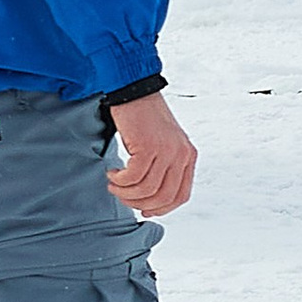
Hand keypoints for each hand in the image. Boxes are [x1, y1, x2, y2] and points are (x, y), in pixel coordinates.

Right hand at [107, 93, 197, 217]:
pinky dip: (119, 180)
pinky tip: (112, 172)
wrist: (134, 91)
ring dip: (125, 192)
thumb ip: (164, 168)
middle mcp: (182, 154)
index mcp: (188, 156)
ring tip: (114, 183)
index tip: (143, 210)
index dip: (161, 208)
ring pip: (147, 190)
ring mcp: (167, 150)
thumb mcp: (163, 145)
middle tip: (122, 195)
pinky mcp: (149, 146)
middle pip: (164, 197)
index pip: (181, 195)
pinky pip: (132, 178)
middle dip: (139, 204)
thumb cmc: (144, 118)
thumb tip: (150, 202)